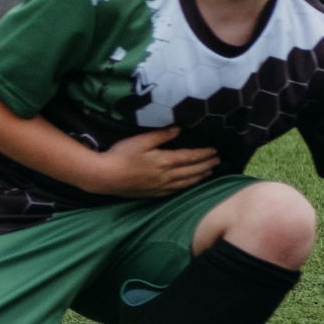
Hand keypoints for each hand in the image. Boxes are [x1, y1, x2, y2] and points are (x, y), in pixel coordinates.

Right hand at [79, 127, 219, 197]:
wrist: (105, 177)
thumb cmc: (121, 155)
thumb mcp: (140, 140)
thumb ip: (161, 135)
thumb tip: (179, 129)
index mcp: (165, 161)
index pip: (190, 157)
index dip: (203, 154)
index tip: (214, 150)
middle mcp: (167, 176)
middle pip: (192, 171)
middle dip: (206, 165)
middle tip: (217, 161)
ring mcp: (160, 187)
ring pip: (186, 182)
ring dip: (199, 177)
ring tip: (209, 172)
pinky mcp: (153, 194)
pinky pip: (175, 191)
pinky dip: (186, 187)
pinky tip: (189, 185)